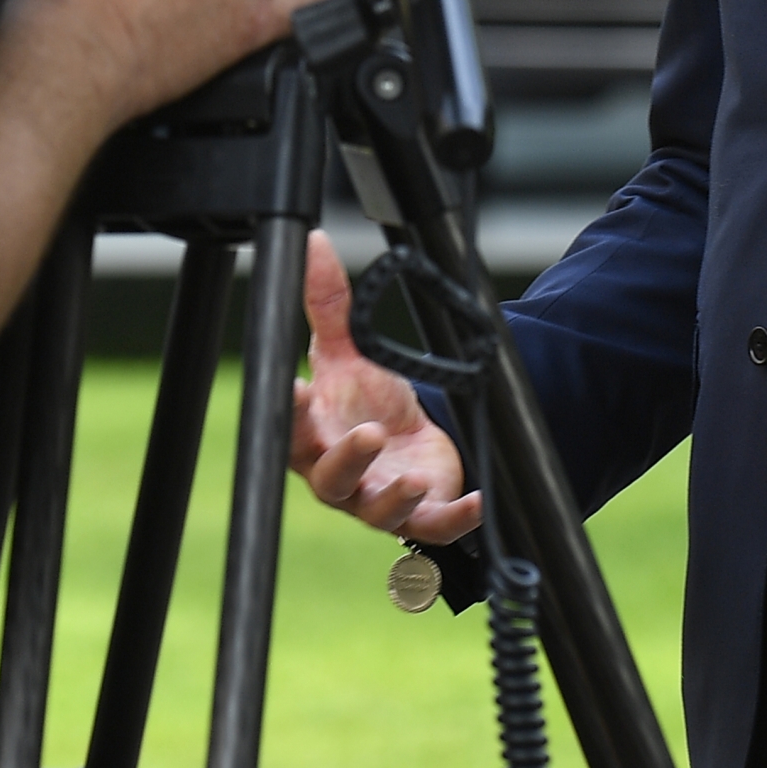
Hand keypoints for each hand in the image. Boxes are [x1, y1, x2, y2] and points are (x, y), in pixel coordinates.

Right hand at [289, 231, 482, 544]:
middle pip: (331, 478)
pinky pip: (436, 525)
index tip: (294, 390)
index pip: (290, 430)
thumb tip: (312, 242)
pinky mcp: (421, 516)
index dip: (288, 414)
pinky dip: (457, 517)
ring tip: (415, 477)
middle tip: (368, 433)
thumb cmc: (368, 401)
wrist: (412, 440)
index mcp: (313, 437)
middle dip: (348, 458)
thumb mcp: (348, 352)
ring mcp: (379, 500)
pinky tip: (477, 501)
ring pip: (379, 510)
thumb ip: (328, 304)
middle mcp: (340, 477)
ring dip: (397, 496)